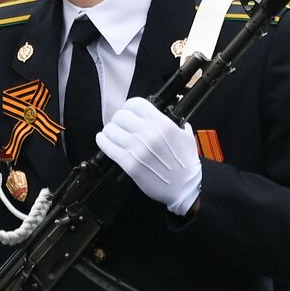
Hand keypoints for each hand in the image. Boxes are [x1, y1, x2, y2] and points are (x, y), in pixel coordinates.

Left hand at [96, 97, 202, 214]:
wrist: (185, 187)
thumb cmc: (186, 163)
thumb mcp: (186, 136)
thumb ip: (176, 124)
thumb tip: (167, 117)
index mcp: (162, 123)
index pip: (135, 103)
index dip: (129, 107)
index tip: (129, 112)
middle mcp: (148, 133)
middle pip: (121, 115)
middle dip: (119, 119)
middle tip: (120, 125)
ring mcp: (137, 149)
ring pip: (110, 129)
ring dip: (109, 130)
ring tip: (112, 134)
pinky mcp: (129, 164)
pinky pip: (107, 147)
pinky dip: (102, 141)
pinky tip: (103, 140)